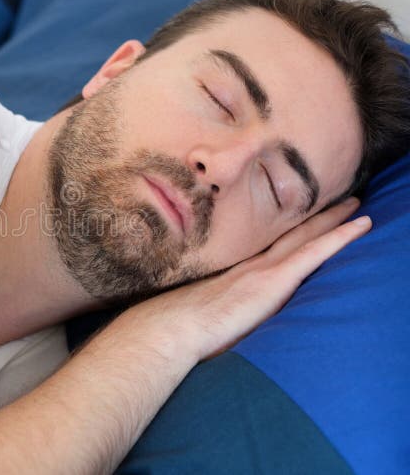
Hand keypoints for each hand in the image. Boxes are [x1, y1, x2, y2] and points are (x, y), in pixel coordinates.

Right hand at [131, 198, 369, 362]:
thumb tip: (219, 323)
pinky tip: (361, 225)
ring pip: (306, 236)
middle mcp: (251, 266)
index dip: (289, 234)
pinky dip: (339, 237)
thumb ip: (218, 314)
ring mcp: (263, 270)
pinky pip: (314, 252)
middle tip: (339, 200)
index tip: (303, 222)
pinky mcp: (273, 281)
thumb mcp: (203, 319)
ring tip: (356, 204)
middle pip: (290, 235)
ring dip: (332, 219)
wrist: (170, 329)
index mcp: (235, 276)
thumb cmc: (179, 331)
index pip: (270, 250)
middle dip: (316, 218)